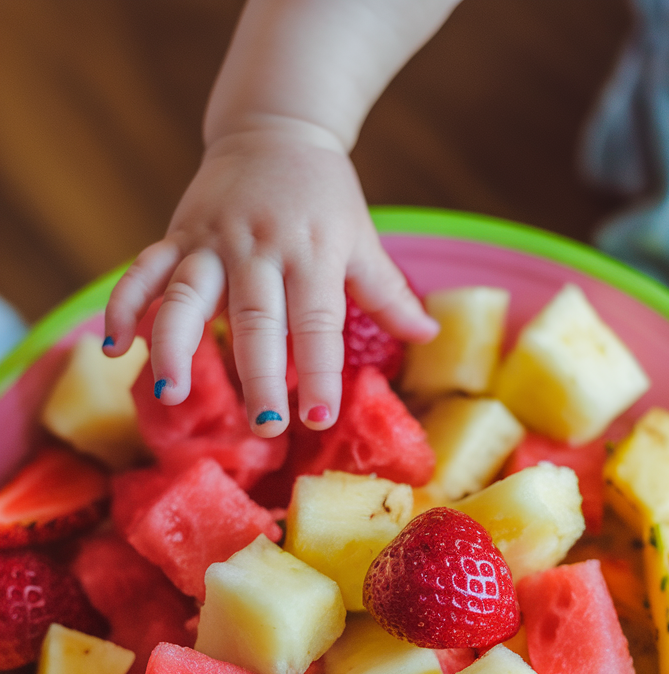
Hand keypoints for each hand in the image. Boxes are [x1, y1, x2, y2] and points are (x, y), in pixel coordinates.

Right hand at [103, 120, 436, 436]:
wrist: (276, 127)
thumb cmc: (324, 196)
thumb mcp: (361, 238)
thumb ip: (386, 293)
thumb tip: (430, 335)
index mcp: (311, 253)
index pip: (317, 321)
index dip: (318, 370)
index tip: (319, 417)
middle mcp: (259, 249)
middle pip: (256, 320)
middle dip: (258, 376)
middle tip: (264, 427)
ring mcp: (213, 243)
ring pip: (187, 296)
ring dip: (175, 344)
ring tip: (171, 392)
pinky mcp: (177, 237)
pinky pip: (144, 272)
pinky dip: (124, 306)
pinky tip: (114, 348)